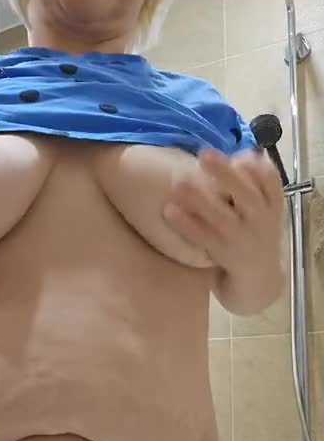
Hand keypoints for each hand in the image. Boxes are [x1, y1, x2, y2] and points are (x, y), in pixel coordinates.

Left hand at [163, 148, 284, 313]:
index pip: (271, 181)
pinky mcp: (227, 258)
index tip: (238, 154)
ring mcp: (244, 241)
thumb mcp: (261, 215)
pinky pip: (205, 239)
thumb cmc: (254, 242)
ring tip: (179, 183)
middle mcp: (261, 223)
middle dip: (226, 174)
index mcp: (272, 208)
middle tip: (204, 154)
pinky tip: (169, 212)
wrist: (260, 287)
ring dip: (200, 200)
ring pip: (223, 218)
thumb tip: (242, 154)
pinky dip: (187, 225)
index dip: (256, 166)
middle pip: (247, 195)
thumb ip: (253, 188)